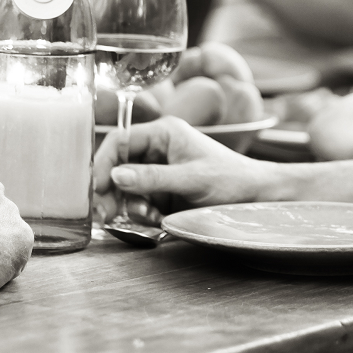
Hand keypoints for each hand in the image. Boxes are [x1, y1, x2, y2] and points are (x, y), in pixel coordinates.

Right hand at [93, 116, 273, 224]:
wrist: (255, 198)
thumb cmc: (231, 179)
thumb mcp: (191, 179)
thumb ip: (153, 177)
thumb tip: (116, 176)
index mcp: (164, 133)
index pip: (120, 140)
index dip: (104, 162)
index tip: (97, 188)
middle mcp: (158, 149)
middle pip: (117, 166)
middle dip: (112, 191)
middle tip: (109, 214)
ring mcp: (159, 171)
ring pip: (125, 188)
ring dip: (129, 206)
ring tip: (147, 216)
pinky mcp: (162, 192)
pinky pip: (138, 203)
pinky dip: (141, 214)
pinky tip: (156, 219)